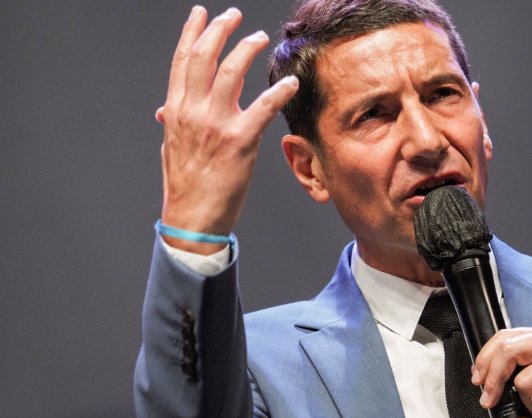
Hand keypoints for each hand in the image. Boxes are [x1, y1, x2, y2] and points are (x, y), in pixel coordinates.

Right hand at [157, 6, 298, 253]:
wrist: (192, 216)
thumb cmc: (186, 184)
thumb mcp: (173, 146)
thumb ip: (178, 120)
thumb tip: (176, 105)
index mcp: (176, 110)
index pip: (182, 61)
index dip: (192, 32)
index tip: (201, 14)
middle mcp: (193, 111)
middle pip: (205, 57)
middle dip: (220, 29)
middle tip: (235, 15)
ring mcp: (216, 124)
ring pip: (231, 72)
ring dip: (247, 49)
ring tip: (260, 37)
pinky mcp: (240, 141)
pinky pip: (262, 108)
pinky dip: (278, 92)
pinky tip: (290, 82)